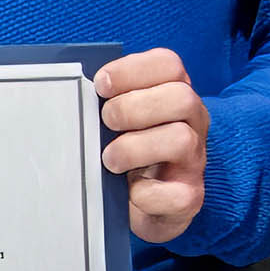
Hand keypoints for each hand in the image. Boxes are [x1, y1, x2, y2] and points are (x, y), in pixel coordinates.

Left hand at [98, 49, 209, 242]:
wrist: (142, 205)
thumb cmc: (126, 154)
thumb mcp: (117, 122)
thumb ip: (105, 103)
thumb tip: (75, 93)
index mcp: (174, 95)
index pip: (169, 65)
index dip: (132, 70)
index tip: (101, 84)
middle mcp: (193, 124)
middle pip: (181, 97)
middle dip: (133, 107)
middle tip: (106, 122)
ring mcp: (194, 161)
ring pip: (181, 140)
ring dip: (134, 148)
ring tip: (110, 159)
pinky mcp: (190, 197)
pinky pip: (176, 194)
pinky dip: (145, 193)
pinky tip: (129, 191)